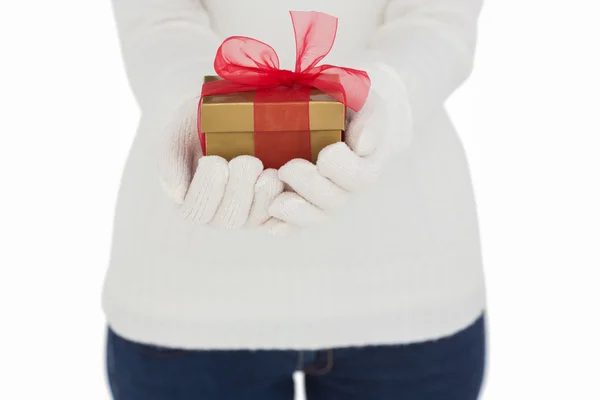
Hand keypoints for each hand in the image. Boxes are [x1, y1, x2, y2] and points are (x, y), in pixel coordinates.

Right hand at [159, 99, 283, 228]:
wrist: (233, 114)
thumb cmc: (199, 124)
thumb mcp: (179, 133)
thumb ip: (171, 160)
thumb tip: (176, 195)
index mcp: (191, 200)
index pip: (195, 211)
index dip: (206, 191)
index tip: (215, 161)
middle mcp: (218, 213)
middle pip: (227, 219)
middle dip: (238, 191)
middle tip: (248, 161)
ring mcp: (246, 214)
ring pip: (253, 220)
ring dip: (262, 197)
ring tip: (268, 172)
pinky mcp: (272, 209)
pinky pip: (279, 218)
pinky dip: (283, 204)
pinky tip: (283, 182)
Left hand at [265, 65, 411, 233]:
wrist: (333, 111)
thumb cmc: (349, 104)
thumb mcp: (364, 101)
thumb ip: (369, 119)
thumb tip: (363, 143)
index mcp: (364, 163)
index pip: (359, 177)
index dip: (343, 170)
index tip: (328, 153)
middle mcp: (345, 187)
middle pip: (334, 201)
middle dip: (311, 188)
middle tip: (288, 168)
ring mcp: (322, 198)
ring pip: (315, 216)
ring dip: (296, 214)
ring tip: (275, 204)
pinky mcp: (301, 202)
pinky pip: (295, 224)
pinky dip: (284, 227)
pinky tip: (270, 226)